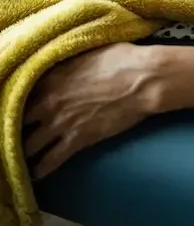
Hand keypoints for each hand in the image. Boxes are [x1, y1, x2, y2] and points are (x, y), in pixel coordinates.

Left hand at [24, 43, 164, 179]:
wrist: (144, 79)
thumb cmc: (123, 58)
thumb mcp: (90, 50)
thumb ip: (69, 60)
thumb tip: (64, 60)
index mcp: (51, 77)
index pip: (21, 94)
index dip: (20, 102)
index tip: (20, 108)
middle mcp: (48, 102)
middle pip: (19, 122)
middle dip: (17, 129)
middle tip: (18, 134)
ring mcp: (60, 123)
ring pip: (29, 145)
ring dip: (25, 152)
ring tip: (22, 158)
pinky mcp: (76, 140)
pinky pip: (50, 161)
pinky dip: (41, 170)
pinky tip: (36, 175)